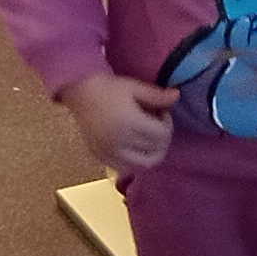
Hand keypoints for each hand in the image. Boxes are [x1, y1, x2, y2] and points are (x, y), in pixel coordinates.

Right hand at [56, 73, 175, 173]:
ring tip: (147, 137)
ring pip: (142, 166)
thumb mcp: (134, 86)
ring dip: (151, 154)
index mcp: (128, 123)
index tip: (161, 112)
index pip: (162, 135)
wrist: (78, 92)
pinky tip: (134, 146)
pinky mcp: (99, 157)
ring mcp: (107, 152)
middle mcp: (117, 142)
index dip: (168, 123)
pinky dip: (135, 161)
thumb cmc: (107, 87)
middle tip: (155, 124)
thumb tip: (178, 96)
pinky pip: (124, 168)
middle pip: (155, 152)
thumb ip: (157, 96)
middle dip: (162, 138)